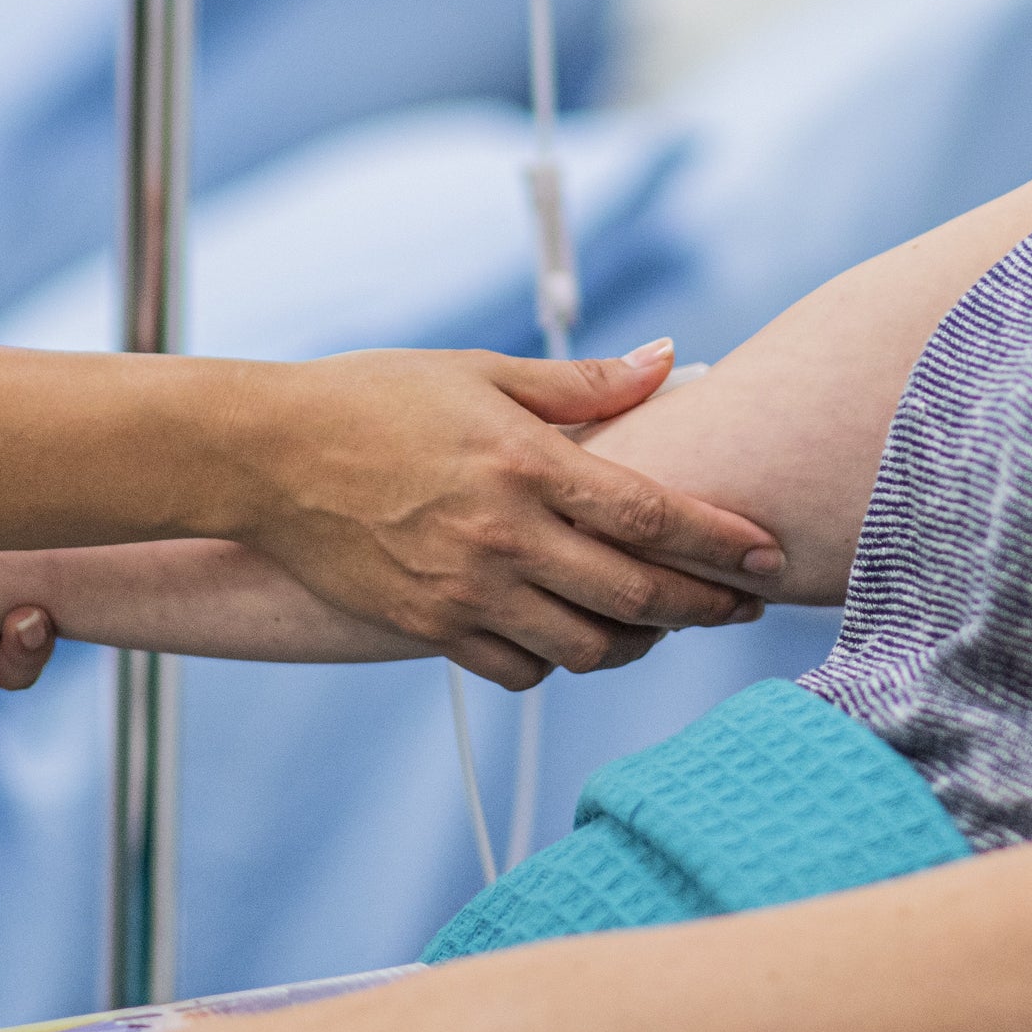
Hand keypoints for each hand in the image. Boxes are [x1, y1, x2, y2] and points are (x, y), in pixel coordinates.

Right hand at [231, 340, 778, 683]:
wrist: (264, 454)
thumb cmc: (376, 397)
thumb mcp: (483, 372)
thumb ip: (585, 383)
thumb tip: (672, 361)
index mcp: (526, 461)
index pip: (650, 515)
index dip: (719, 540)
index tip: (766, 554)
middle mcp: (503, 535)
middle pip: (635, 594)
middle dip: (704, 604)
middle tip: (742, 603)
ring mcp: (465, 591)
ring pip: (587, 647)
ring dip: (640, 641)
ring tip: (663, 622)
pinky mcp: (428, 628)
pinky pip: (520, 669)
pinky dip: (560, 661)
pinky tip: (574, 634)